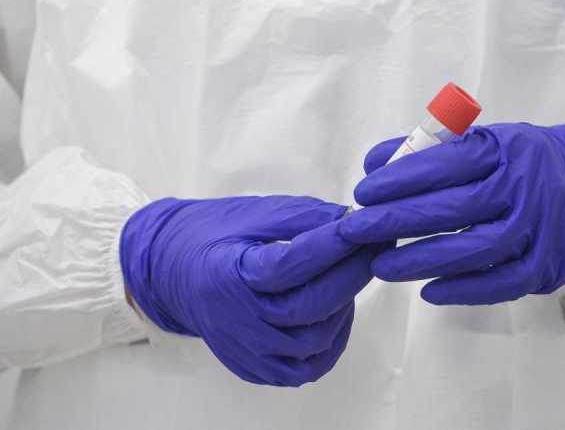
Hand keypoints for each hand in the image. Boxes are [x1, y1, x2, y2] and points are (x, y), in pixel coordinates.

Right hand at [120, 195, 383, 385]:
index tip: (366, 223)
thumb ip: (302, 217)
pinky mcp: (256, 368)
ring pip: (314, 340)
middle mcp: (237, 321)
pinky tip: (338, 312)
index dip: (336, 244)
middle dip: (352, 271)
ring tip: (352, 273)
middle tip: (375, 244)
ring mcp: (246, 351)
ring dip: (344, 305)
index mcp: (229, 277)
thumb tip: (351, 219)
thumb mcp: (252, 214)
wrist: (170, 272)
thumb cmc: (213, 236)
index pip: (294, 264)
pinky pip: (305, 369)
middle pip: (311, 306)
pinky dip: (331, 343)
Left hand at [340, 123, 564, 304]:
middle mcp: (524, 188)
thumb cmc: (515, 163)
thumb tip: (373, 163)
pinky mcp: (546, 264)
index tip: (363, 192)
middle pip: (454, 208)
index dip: (400, 179)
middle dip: (398, 220)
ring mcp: (539, 228)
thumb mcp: (481, 142)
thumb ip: (428, 149)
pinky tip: (426, 291)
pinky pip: (501, 283)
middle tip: (357, 230)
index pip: (445, 164)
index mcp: (504, 150)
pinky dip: (463, 290)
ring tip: (381, 265)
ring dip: (422, 260)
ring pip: (474, 249)